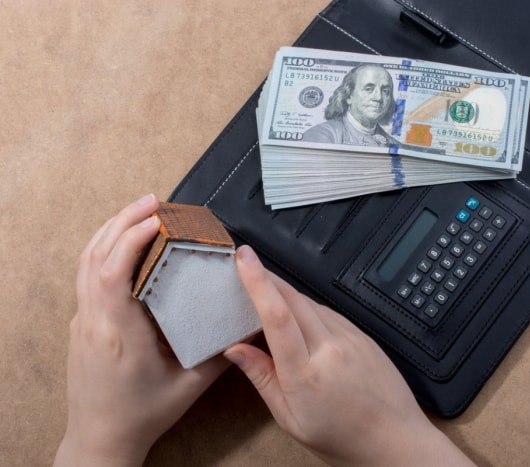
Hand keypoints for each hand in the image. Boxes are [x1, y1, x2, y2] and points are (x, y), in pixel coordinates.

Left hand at [54, 194, 229, 466]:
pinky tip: (121, 241)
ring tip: (139, 211)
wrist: (100, 438)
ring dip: (110, 230)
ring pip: (85, 261)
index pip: (113, 273)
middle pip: (95, 256)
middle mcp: (94, 322)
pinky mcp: (82, 324)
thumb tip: (248, 324)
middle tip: (153, 201)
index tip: (156, 218)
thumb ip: (222, 353)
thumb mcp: (190, 386)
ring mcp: (83, 322)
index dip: (131, 238)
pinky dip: (103, 248)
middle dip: (122, 221)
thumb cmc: (140, 415)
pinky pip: (86, 274)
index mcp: (119, 335)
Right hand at [225, 246, 474, 466]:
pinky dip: (310, 307)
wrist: (395, 440)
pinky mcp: (364, 336)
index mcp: (306, 372)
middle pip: (293, 298)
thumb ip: (263, 378)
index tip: (244, 258)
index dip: (258, 281)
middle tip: (246, 265)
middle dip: (267, 277)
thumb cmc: (342, 438)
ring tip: (268, 293)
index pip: (277, 315)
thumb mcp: (291, 418)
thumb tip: (235, 350)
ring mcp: (351, 338)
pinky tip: (301, 317)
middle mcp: (330, 348)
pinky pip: (330, 312)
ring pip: (311, 302)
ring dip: (287, 292)